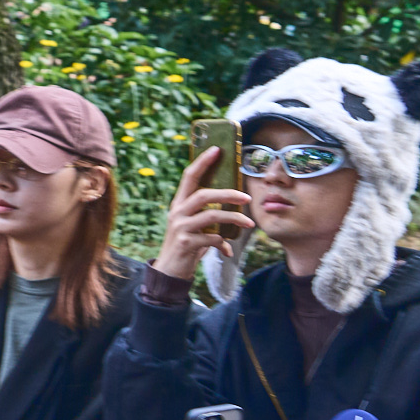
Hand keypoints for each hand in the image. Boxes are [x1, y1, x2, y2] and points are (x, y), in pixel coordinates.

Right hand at [152, 149, 253, 281]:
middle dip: (227, 194)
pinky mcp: (186, 243)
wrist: (170, 270)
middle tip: (247, 197)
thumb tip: (234, 201)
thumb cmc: (187, 243)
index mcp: (179, 203)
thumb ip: (207, 212)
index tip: (217, 149)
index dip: (202, 162)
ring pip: (211, 216)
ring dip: (234, 218)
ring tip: (249, 223)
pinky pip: (212, 238)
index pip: (189, 176)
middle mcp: (177, 212)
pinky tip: (227, 250)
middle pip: (203, 195)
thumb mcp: (193, 223)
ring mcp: (180, 227)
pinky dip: (224, 243)